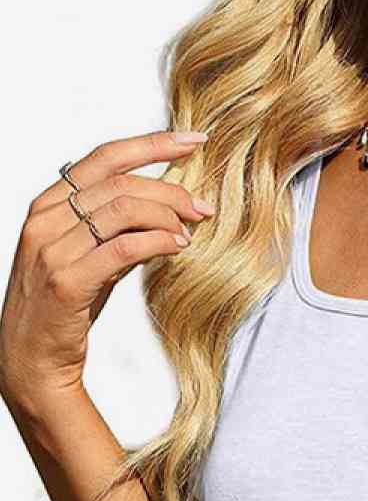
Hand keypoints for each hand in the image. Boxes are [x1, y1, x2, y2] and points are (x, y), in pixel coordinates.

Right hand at [0, 130, 213, 410]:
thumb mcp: (91, 259)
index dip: (152, 144)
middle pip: (121, 183)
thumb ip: (118, 232)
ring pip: (124, 210)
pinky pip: (123, 247)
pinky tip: (179, 247)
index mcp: (48, 205)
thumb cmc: (63, 309)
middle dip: (171, 191)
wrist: (32, 359)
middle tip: (203, 207)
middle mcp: (46, 220)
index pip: (105, 158)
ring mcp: (53, 249)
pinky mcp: (67, 280)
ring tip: (191, 233)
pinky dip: (158, 242)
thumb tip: (167, 212)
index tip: (193, 141)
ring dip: (168, 218)